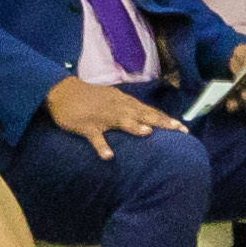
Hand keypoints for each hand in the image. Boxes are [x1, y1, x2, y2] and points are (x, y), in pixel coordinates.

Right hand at [45, 76, 174, 151]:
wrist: (62, 90)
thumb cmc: (88, 97)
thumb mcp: (111, 100)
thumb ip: (127, 108)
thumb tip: (144, 118)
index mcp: (123, 102)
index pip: (149, 111)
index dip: (166, 119)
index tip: (183, 128)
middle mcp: (117, 108)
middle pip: (142, 114)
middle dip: (161, 121)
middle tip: (178, 130)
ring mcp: (102, 116)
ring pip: (121, 121)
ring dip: (133, 126)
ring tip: (147, 133)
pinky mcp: (86, 126)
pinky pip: (95, 137)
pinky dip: (102, 146)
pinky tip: (108, 156)